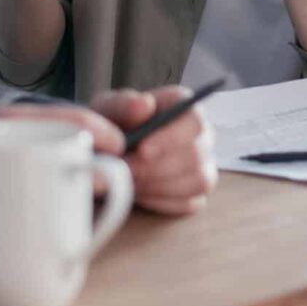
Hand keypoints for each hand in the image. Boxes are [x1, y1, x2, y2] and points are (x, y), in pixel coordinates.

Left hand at [91, 86, 216, 214]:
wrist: (104, 154)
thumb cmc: (110, 126)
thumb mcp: (107, 110)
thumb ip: (123, 105)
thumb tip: (145, 103)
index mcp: (183, 106)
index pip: (193, 119)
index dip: (171, 136)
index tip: (142, 149)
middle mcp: (201, 135)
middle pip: (196, 154)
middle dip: (157, 167)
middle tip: (126, 170)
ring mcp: (202, 166)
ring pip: (197, 180)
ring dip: (158, 184)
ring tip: (127, 180)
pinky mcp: (196, 193)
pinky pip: (189, 203)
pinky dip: (160, 200)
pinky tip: (138, 192)